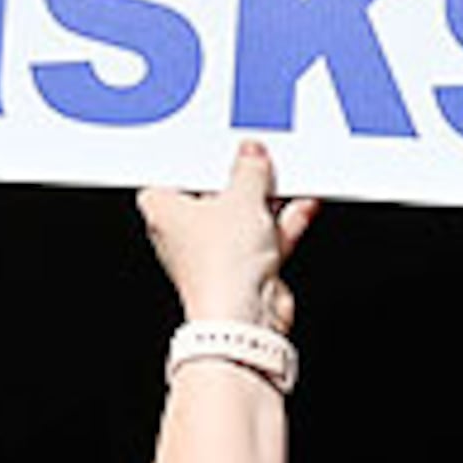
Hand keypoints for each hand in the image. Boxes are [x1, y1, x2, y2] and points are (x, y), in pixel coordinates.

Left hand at [137, 140, 319, 328]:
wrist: (244, 317)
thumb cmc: (220, 265)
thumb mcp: (240, 197)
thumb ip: (249, 171)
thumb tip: (251, 156)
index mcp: (162, 211)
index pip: (173, 176)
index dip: (197, 160)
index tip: (220, 146)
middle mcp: (184, 235)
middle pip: (213, 194)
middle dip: (240, 178)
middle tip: (258, 158)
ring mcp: (215, 254)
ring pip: (242, 217)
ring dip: (265, 201)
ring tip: (285, 179)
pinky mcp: (244, 269)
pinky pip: (263, 237)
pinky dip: (281, 223)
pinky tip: (300, 206)